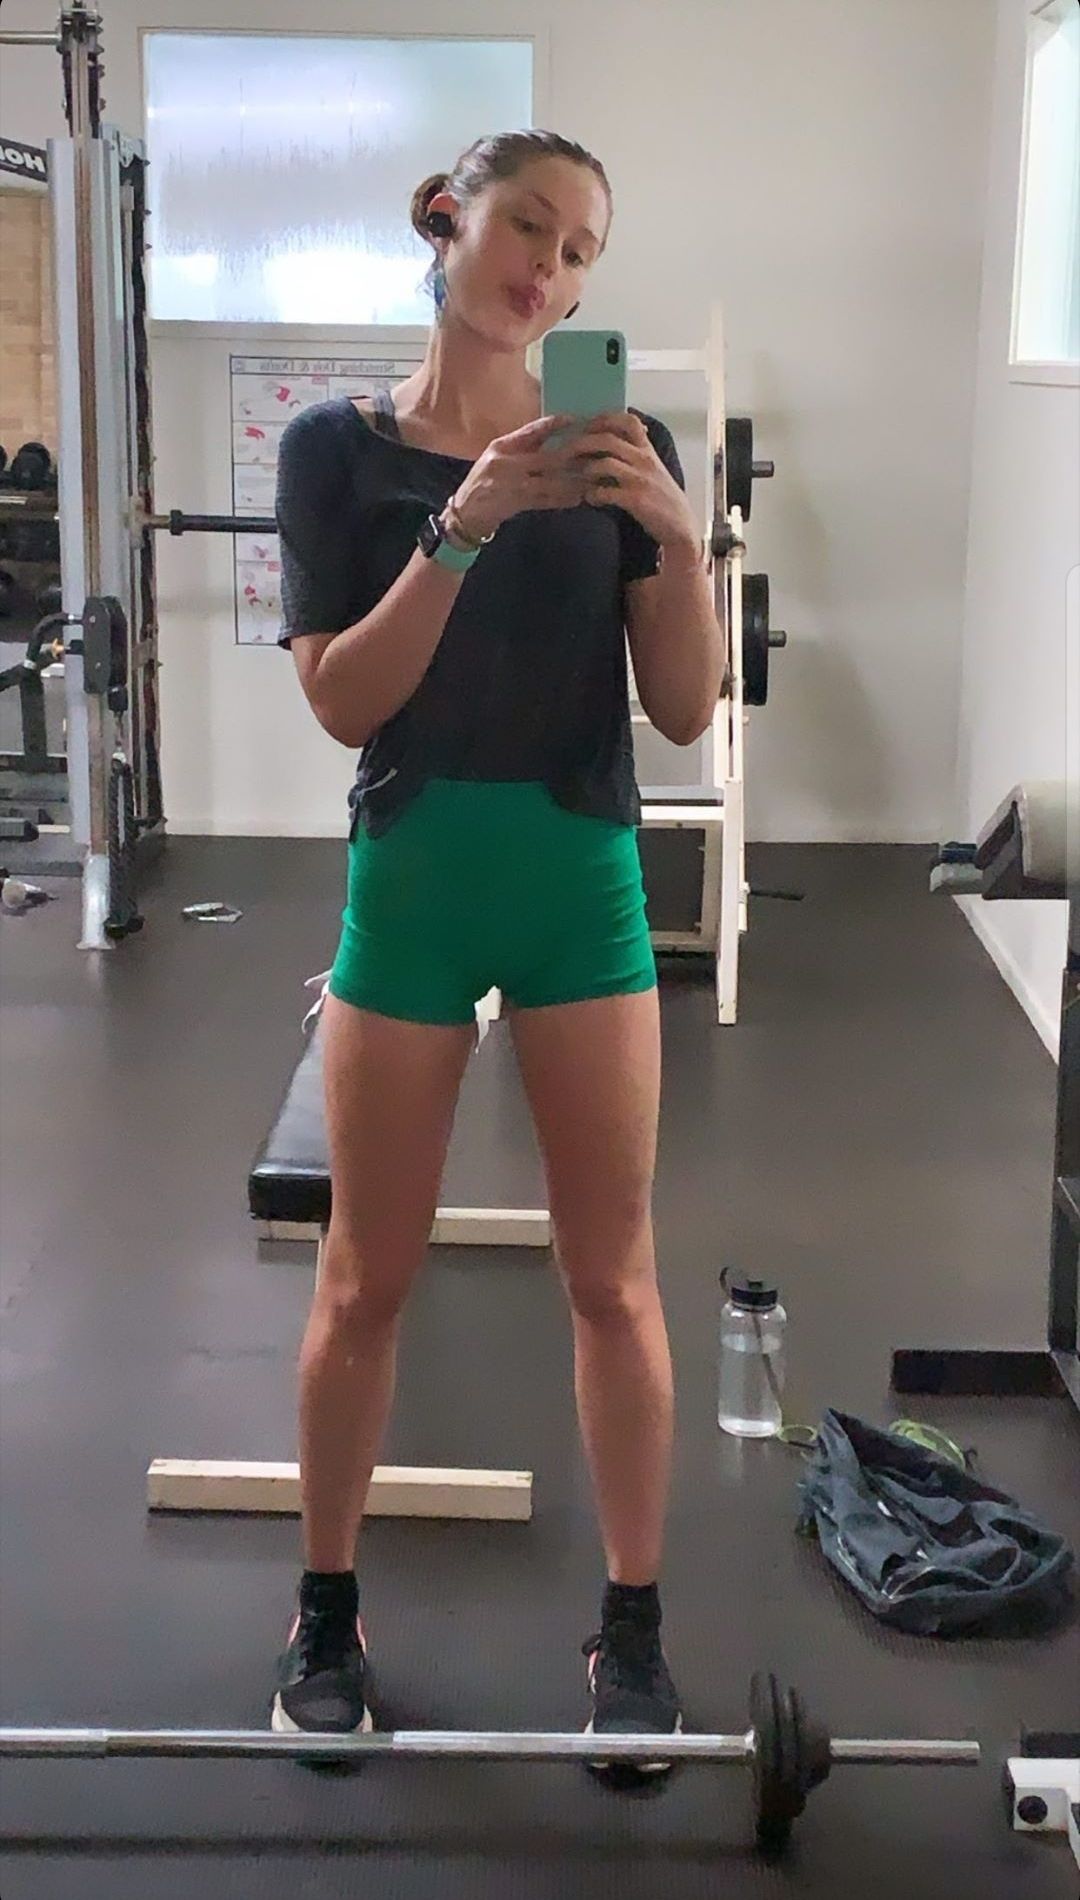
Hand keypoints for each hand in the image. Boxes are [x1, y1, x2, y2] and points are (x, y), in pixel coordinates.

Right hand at [449, 413, 586, 544]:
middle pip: (548, 458)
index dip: (554, 424)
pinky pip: (546, 501)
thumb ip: (521, 445)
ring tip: (592, 478)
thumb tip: (552, 430)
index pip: (531, 430)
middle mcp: (506, 463)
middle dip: (573, 457)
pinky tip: (578, 498)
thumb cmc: (483, 480)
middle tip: (593, 453)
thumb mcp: (497, 456)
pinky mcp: (517, 504)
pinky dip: (562, 499)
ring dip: (573, 481)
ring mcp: (512, 485)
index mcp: (501, 446)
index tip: (575, 419)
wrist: (465, 513)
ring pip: (551, 481)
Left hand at [571, 412, 699, 552]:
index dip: (604, 419)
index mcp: (648, 450)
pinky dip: (592, 495)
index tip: (587, 427)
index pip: (627, 421)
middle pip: (607, 439)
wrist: (681, 526)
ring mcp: (639, 480)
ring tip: (580, 479)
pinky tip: (591, 499)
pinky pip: (605, 492)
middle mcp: (644, 460)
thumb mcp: (653, 469)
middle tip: (566, 452)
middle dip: (582, 442)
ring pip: (604, 463)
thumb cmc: (663, 498)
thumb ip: (636, 454)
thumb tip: (614, 441)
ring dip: (585, 470)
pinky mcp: (635, 500)